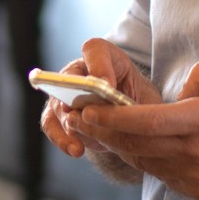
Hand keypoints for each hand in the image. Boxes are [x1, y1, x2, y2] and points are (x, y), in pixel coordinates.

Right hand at [39, 40, 159, 181]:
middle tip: (76, 109)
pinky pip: (52, 125)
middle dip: (73, 95)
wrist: (128, 118)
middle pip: (69, 78)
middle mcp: (80, 71)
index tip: (106, 84)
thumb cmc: (137, 102)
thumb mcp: (146, 98)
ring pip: (59, 104)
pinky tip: (76, 150)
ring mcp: (65, 92)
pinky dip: (62, 139)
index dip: (98, 64)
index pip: (95, 49)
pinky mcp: (57, 115)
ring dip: (68, 123)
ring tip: (79, 142)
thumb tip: (116, 114)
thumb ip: (133, 102)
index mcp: (105, 58)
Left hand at [72, 61, 198, 199]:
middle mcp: (192, 153)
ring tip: (95, 131)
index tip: (87, 110)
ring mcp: (193, 177)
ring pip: (142, 161)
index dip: (109, 118)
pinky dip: (141, 160)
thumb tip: (179, 92)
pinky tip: (131, 148)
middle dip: (100, 132)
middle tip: (76, 118)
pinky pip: (160, 174)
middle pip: (133, 145)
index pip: (142, 122)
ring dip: (116, 147)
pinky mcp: (198, 191)